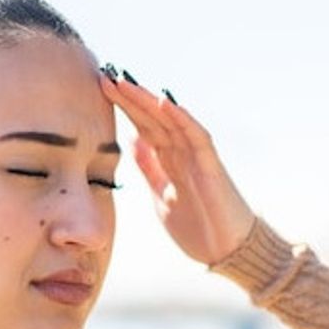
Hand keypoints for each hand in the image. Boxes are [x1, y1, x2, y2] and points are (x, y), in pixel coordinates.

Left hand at [99, 68, 256, 265]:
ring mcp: (197, 158)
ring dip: (149, 100)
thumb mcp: (161, 197)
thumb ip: (150, 169)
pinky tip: (166, 103)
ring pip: (171, 121)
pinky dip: (183, 119)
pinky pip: (197, 138)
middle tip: (105, 75)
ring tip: (125, 82)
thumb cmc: (199, 227)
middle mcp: (182, 153)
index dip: (123, 107)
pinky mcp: (212, 168)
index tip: (100, 89)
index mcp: (168, 161)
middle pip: (153, 118)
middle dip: (129, 97)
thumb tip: (130, 143)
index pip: (142, 126)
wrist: (227, 253)